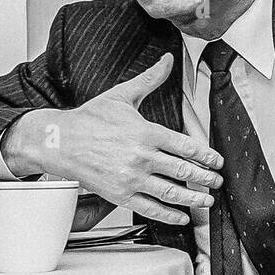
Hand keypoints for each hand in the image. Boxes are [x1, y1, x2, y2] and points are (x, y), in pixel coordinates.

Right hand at [1, 53, 223, 223]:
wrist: (57, 141)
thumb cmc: (89, 119)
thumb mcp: (122, 95)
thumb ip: (149, 79)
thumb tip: (166, 59)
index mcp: (145, 132)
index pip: (186, 146)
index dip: (207, 155)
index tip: (218, 161)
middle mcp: (140, 157)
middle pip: (182, 170)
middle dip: (205, 178)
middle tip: (218, 182)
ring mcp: (130, 178)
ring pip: (170, 192)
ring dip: (193, 198)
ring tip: (207, 201)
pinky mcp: (119, 194)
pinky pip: (149, 207)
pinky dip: (168, 214)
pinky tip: (181, 216)